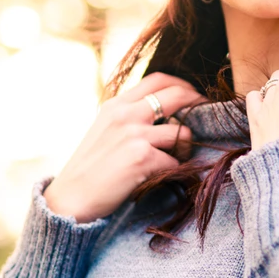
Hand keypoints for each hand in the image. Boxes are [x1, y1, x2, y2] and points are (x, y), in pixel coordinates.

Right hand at [43, 73, 207, 223]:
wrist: (71, 198)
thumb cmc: (90, 169)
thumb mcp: (104, 130)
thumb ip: (129, 117)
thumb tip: (166, 114)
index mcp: (116, 105)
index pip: (158, 79)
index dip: (182, 85)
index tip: (193, 97)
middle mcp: (125, 114)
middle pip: (177, 96)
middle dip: (198, 105)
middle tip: (207, 119)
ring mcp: (134, 134)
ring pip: (182, 133)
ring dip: (184, 149)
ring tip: (172, 161)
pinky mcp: (142, 158)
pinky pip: (174, 162)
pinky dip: (173, 172)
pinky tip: (159, 178)